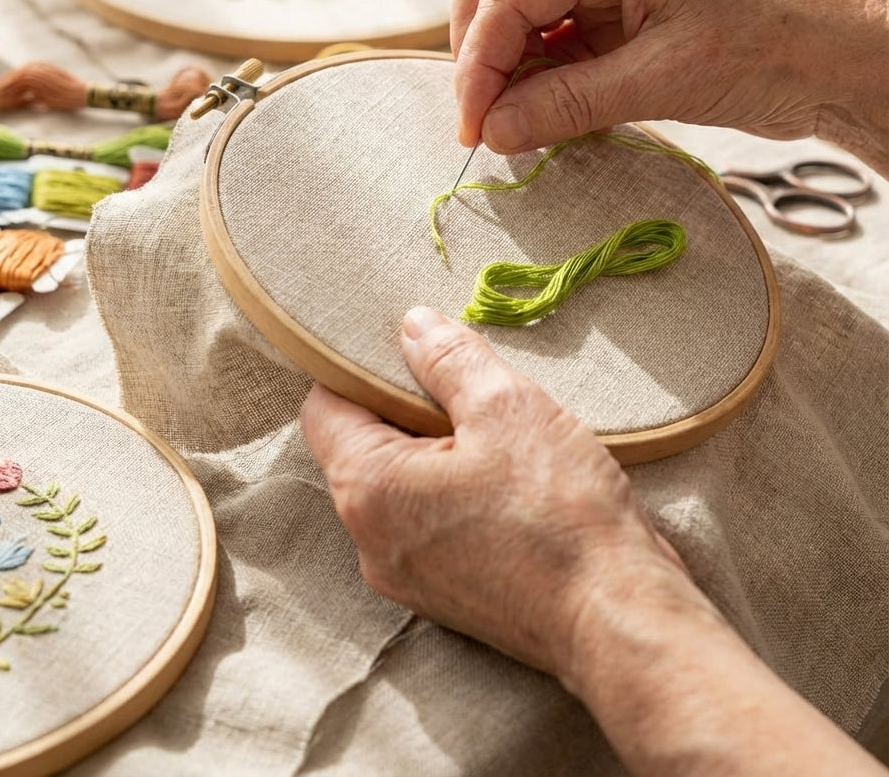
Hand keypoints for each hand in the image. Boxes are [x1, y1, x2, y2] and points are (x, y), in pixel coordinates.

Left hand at [300, 305, 696, 679]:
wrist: (618, 617)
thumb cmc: (559, 512)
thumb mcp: (506, 407)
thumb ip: (448, 359)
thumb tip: (413, 326)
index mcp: (368, 490)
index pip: (325, 406)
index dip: (359, 367)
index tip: (410, 348)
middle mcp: (370, 541)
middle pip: (360, 446)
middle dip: (404, 405)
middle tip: (463, 382)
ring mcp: (406, 576)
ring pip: (399, 485)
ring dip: (435, 448)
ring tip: (495, 428)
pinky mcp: (446, 595)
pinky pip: (429, 522)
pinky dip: (454, 490)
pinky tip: (509, 475)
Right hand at [451, 0, 887, 172]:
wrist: (835, 56)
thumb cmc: (771, 48)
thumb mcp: (662, 81)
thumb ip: (567, 103)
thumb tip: (494, 130)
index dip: (478, 62)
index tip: (473, 127)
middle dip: (476, 44)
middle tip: (481, 115)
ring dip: (505, 58)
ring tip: (512, 119)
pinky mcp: (617, 0)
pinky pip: (552, 25)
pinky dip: (537, 66)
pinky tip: (543, 107)